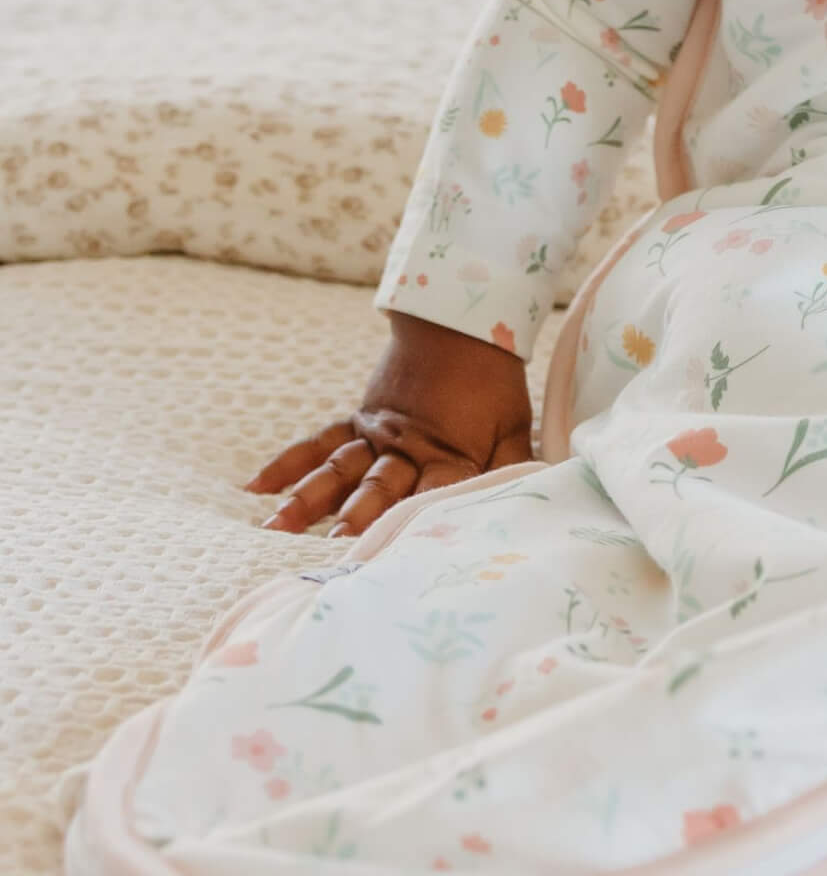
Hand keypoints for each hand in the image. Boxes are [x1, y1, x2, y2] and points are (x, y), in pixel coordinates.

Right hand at [245, 311, 534, 537]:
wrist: (463, 323)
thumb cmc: (493, 382)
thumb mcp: (514, 427)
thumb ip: (510, 467)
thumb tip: (520, 503)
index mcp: (451, 455)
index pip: (436, 494)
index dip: (418, 523)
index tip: (399, 552)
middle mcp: (408, 449)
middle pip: (382, 487)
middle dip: (360, 517)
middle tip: (335, 547)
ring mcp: (377, 434)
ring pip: (340, 469)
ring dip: (308, 499)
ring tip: (276, 528)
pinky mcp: (359, 419)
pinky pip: (320, 443)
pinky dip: (289, 463)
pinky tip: (257, 487)